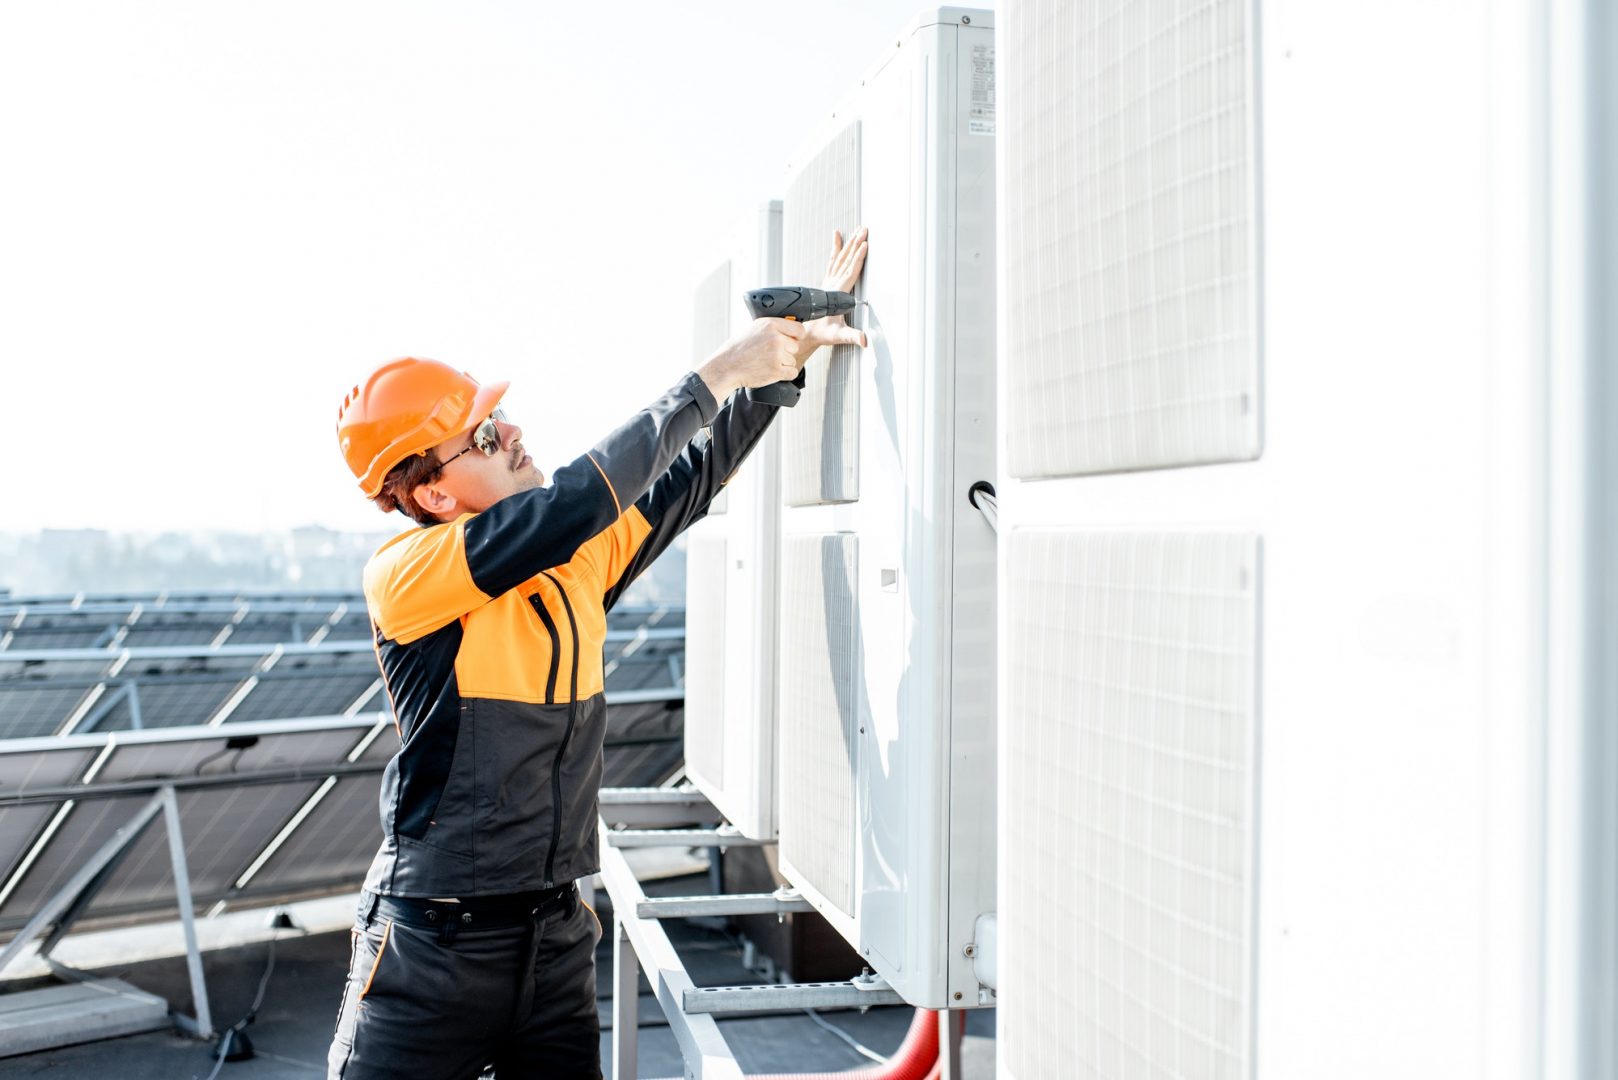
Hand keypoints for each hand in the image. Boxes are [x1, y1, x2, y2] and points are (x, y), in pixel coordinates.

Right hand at [697, 317, 807, 400]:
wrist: (726, 367)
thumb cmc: (738, 349)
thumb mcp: (754, 329)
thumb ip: (773, 328)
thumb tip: (791, 330)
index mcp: (770, 324)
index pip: (799, 329)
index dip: (796, 336)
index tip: (792, 340)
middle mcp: (775, 338)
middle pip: (795, 346)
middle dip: (786, 351)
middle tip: (769, 354)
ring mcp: (776, 355)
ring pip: (792, 360)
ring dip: (783, 364)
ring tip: (766, 362)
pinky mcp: (776, 370)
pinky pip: (792, 372)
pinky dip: (784, 374)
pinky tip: (771, 371)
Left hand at [796, 226, 869, 356]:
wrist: (805, 332)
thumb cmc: (822, 333)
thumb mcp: (838, 336)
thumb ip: (852, 337)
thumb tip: (864, 340)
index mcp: (836, 294)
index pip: (850, 272)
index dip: (858, 258)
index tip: (865, 245)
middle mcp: (831, 284)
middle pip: (846, 260)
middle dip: (856, 244)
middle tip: (864, 229)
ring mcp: (828, 282)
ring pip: (840, 258)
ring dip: (849, 243)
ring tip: (856, 230)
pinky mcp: (827, 282)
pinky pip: (833, 261)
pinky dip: (836, 248)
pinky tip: (836, 236)